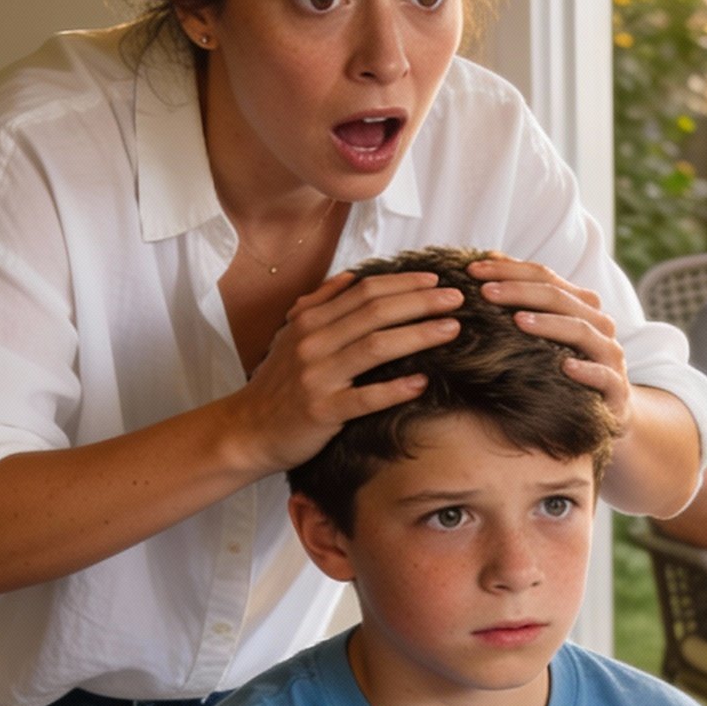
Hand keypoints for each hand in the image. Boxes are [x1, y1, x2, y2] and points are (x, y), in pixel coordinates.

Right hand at [228, 269, 462, 475]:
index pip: (364, 292)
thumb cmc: (278, 384)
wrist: (248, 428)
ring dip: (418, 335)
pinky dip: (395, 389)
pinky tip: (422, 382)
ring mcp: (317, 376)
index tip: (436, 281)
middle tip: (457, 299)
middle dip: (420, 303)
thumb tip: (351, 277)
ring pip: (375, 348)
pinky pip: (365, 397)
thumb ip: (320, 303)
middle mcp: (313, 342)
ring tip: (452, 330)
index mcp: (310, 321)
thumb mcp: (291, 335)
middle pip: (375, 313)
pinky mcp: (323, 411)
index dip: (403, 284)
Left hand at [469, 256, 632, 436]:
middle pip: (560, 298)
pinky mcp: (617, 391)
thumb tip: (481, 266)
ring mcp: (609, 356)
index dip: (509, 270)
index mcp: (580, 306)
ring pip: (582, 331)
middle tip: (486, 292)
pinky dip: (587, 370)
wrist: (604, 414)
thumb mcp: (541, 337)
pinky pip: (604, 377)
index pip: (545, 277)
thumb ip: (519, 306)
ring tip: (518, 321)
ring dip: (550, 324)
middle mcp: (598, 325)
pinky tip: (566, 367)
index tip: (471, 270)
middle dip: (520, 291)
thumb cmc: (562, 372)